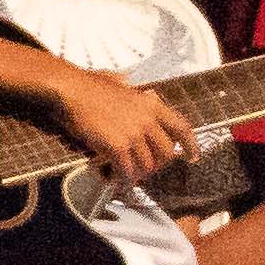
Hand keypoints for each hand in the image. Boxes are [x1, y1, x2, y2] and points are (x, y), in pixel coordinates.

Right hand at [48, 66, 194, 184]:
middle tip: (142, 170)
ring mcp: (134, 133)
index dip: (191, 145)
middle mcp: (148, 119)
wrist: (71, 89)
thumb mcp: (120, 84)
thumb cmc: (89, 86)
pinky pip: (127, 171)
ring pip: (147, 167)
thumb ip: (130, 91)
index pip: (182, 127)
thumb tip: (130, 85)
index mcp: (151, 105)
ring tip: (122, 175)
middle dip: (155, 167)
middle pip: (166, 154)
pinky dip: (121, 179)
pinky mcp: (118, 146)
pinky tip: (113, 178)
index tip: (193, 156)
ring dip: (135, 175)